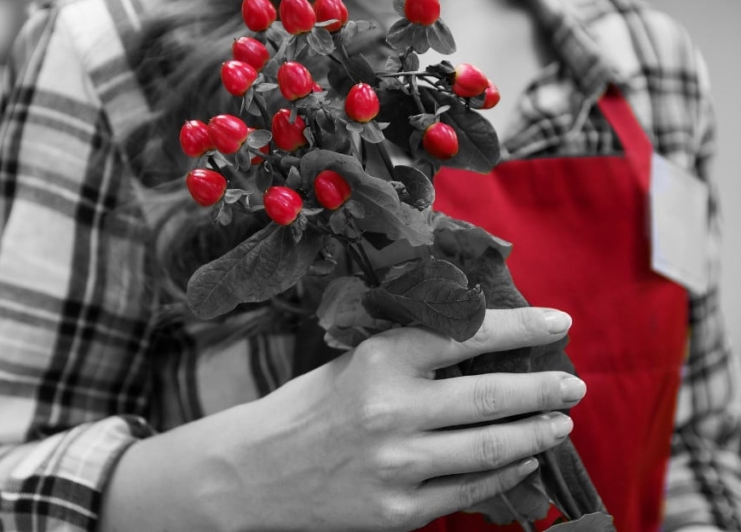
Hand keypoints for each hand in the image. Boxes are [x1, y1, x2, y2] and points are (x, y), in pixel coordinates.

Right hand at [99, 307, 583, 531]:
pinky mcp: (399, 510)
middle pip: (492, 396)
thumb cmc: (311, 406)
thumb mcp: (355, 361)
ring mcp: (398, 464)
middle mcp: (392, 410)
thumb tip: (485, 341)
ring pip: (491, 448)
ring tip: (561, 420)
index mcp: (380, 360)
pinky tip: (524, 460)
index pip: (467, 335)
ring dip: (536, 432)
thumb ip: (413, 351)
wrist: (258, 473)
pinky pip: (470, 492)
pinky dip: (507, 473)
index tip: (558, 323)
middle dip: (544, 387)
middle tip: (575, 381)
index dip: (521, 327)